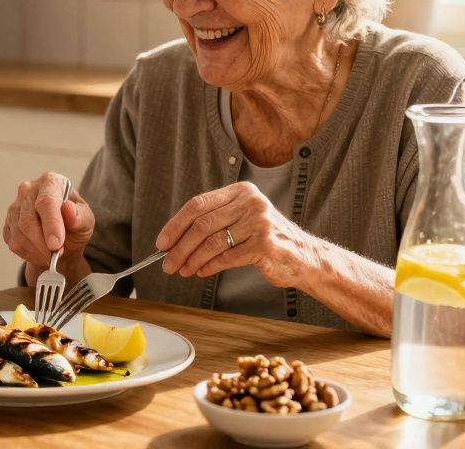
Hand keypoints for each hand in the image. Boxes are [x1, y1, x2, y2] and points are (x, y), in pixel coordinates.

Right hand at [2, 172, 94, 267]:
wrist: (62, 239)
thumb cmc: (75, 225)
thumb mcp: (86, 221)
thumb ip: (80, 216)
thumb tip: (68, 209)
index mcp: (50, 182)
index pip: (46, 202)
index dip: (51, 224)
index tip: (56, 244)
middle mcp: (29, 190)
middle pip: (28, 220)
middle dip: (43, 243)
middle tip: (56, 255)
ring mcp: (15, 206)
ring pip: (19, 234)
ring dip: (36, 251)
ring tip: (50, 256)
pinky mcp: (8, 223)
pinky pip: (13, 242)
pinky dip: (28, 253)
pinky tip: (40, 253)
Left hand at [155, 182, 316, 287]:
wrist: (303, 256)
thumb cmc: (266, 239)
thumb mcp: (241, 220)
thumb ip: (214, 222)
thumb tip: (174, 240)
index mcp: (241, 191)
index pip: (198, 204)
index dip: (176, 224)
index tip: (162, 242)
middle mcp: (250, 203)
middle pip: (202, 224)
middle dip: (180, 246)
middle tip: (167, 262)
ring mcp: (259, 222)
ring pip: (212, 242)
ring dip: (192, 259)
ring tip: (182, 270)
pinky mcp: (264, 245)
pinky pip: (226, 257)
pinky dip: (209, 266)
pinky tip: (201, 272)